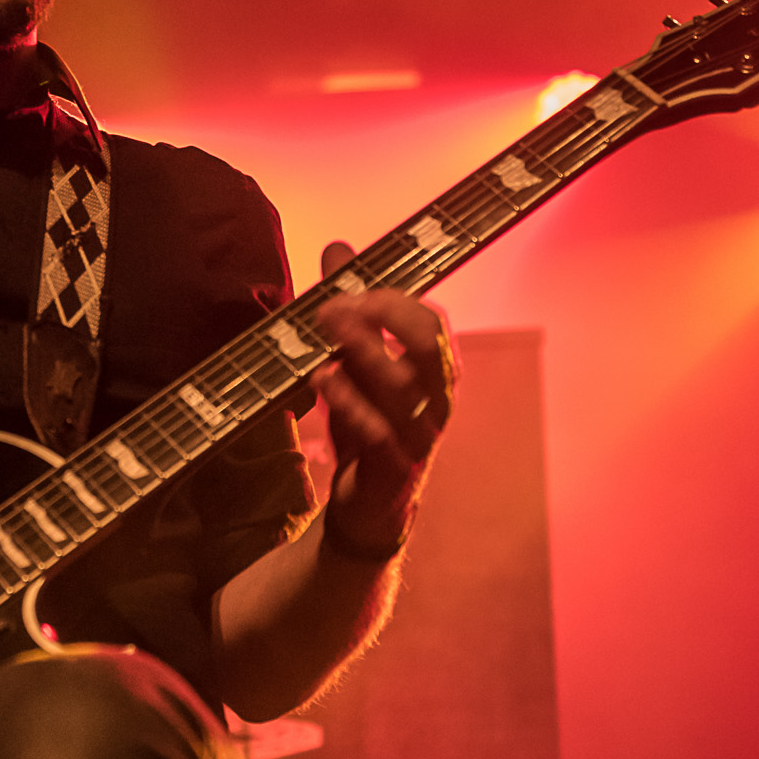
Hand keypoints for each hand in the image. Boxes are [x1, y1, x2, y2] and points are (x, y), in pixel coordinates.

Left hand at [313, 241, 457, 556]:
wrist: (371, 509)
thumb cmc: (370, 428)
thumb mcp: (360, 366)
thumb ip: (353, 309)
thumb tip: (337, 249)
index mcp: (434, 372)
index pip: (432, 321)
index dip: (395, 296)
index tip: (351, 282)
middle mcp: (435, 401)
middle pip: (426, 344)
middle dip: (383, 314)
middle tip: (334, 301)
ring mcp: (419, 436)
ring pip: (402, 386)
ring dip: (362, 350)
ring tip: (324, 325)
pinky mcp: (394, 469)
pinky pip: (379, 432)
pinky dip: (350, 402)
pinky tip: (323, 378)